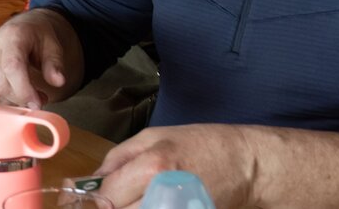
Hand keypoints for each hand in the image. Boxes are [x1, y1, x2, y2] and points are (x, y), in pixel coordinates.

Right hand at [0, 8, 83, 108]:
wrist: (22, 26)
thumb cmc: (37, 36)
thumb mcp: (53, 45)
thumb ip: (55, 64)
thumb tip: (58, 81)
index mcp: (12, 37)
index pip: (12, 67)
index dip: (23, 90)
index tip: (37, 103)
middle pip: (1, 84)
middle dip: (21, 99)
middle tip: (39, 99)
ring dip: (10, 102)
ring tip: (28, 96)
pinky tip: (14, 95)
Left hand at [96, 124, 257, 208]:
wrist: (246, 165)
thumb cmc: (200, 144)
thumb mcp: (153, 136)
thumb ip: (118, 158)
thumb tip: (93, 180)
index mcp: (151, 167)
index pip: (108, 195)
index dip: (102, 193)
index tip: (106, 190)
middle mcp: (162, 195)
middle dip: (117, 206)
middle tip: (127, 194)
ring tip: (145, 198)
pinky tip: (159, 203)